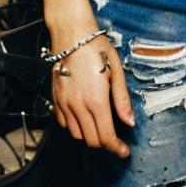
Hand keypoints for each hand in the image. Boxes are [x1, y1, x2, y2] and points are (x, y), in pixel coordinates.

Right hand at [50, 36, 134, 155]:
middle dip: (105, 143)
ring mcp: (64, 104)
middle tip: (116, 140)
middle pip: (91, 140)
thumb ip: (122, 100)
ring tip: (100, 127)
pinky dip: (74, 126)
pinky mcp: (55, 99)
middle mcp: (78, 106)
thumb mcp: (116, 70)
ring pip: (76, 135)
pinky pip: (64, 123)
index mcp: (96, 100)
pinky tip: (84, 117)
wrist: (72, 35)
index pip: (106, 136)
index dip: (116, 147)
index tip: (124, 151)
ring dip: (89, 136)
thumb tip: (130, 122)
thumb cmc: (97, 48)